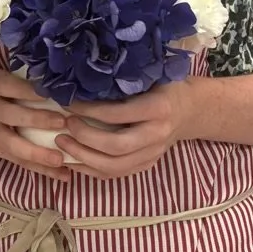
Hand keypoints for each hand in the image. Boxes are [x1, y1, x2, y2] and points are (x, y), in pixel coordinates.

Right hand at [0, 69, 71, 181]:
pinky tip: (62, 175)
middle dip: (38, 119)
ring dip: (38, 154)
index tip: (54, 92)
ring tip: (60, 159)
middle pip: (13, 116)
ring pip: (15, 145)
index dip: (31, 90)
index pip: (11, 86)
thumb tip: (59, 85)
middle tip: (62, 122)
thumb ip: (18, 84)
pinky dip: (42, 169)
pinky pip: (21, 162)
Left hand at [56, 82, 193, 176]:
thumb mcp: (149, 77)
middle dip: (84, 138)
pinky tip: (72, 159)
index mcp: (158, 108)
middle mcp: (157, 134)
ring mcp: (153, 154)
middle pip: (116, 146)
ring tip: (62, 143)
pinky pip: (115, 174)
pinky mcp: (146, 165)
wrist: (190, 110)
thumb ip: (122, 82)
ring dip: (83, 157)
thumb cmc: (163, 87)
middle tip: (64, 125)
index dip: (89, 111)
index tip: (69, 103)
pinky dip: (90, 169)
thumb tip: (80, 82)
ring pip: (114, 167)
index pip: (118, 114)